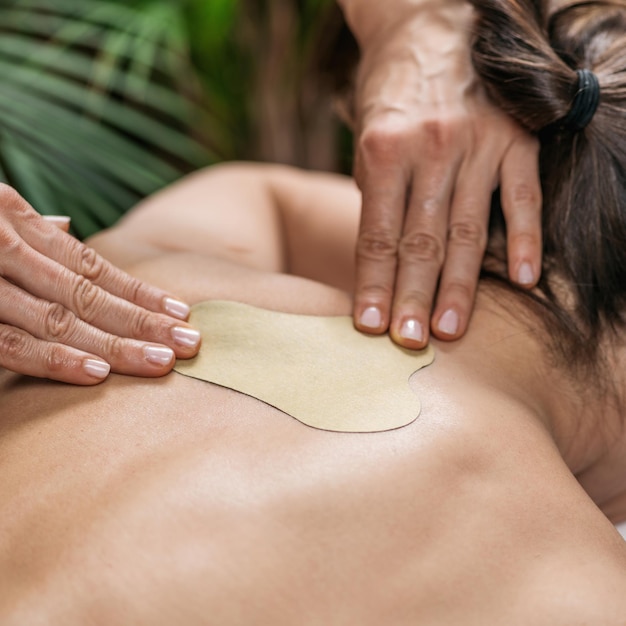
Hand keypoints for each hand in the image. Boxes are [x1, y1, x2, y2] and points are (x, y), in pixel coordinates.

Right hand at [0, 185, 199, 383]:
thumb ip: (30, 228)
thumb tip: (67, 226)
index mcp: (16, 220)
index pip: (92, 265)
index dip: (140, 292)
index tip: (182, 313)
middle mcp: (4, 246)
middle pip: (88, 294)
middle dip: (143, 321)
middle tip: (190, 343)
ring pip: (59, 320)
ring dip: (115, 345)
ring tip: (162, 362)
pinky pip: (11, 344)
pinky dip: (54, 359)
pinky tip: (99, 374)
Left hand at [347, 2, 541, 347]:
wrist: (430, 27)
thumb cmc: (391, 95)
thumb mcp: (367, 140)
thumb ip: (378, 197)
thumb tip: (383, 262)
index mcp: (384, 150)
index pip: (377, 235)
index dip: (372, 284)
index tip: (368, 326)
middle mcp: (430, 148)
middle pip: (421, 241)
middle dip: (413, 298)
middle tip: (409, 343)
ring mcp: (477, 144)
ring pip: (468, 230)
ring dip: (459, 286)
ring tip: (451, 330)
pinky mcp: (515, 138)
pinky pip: (523, 196)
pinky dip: (525, 238)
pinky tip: (522, 280)